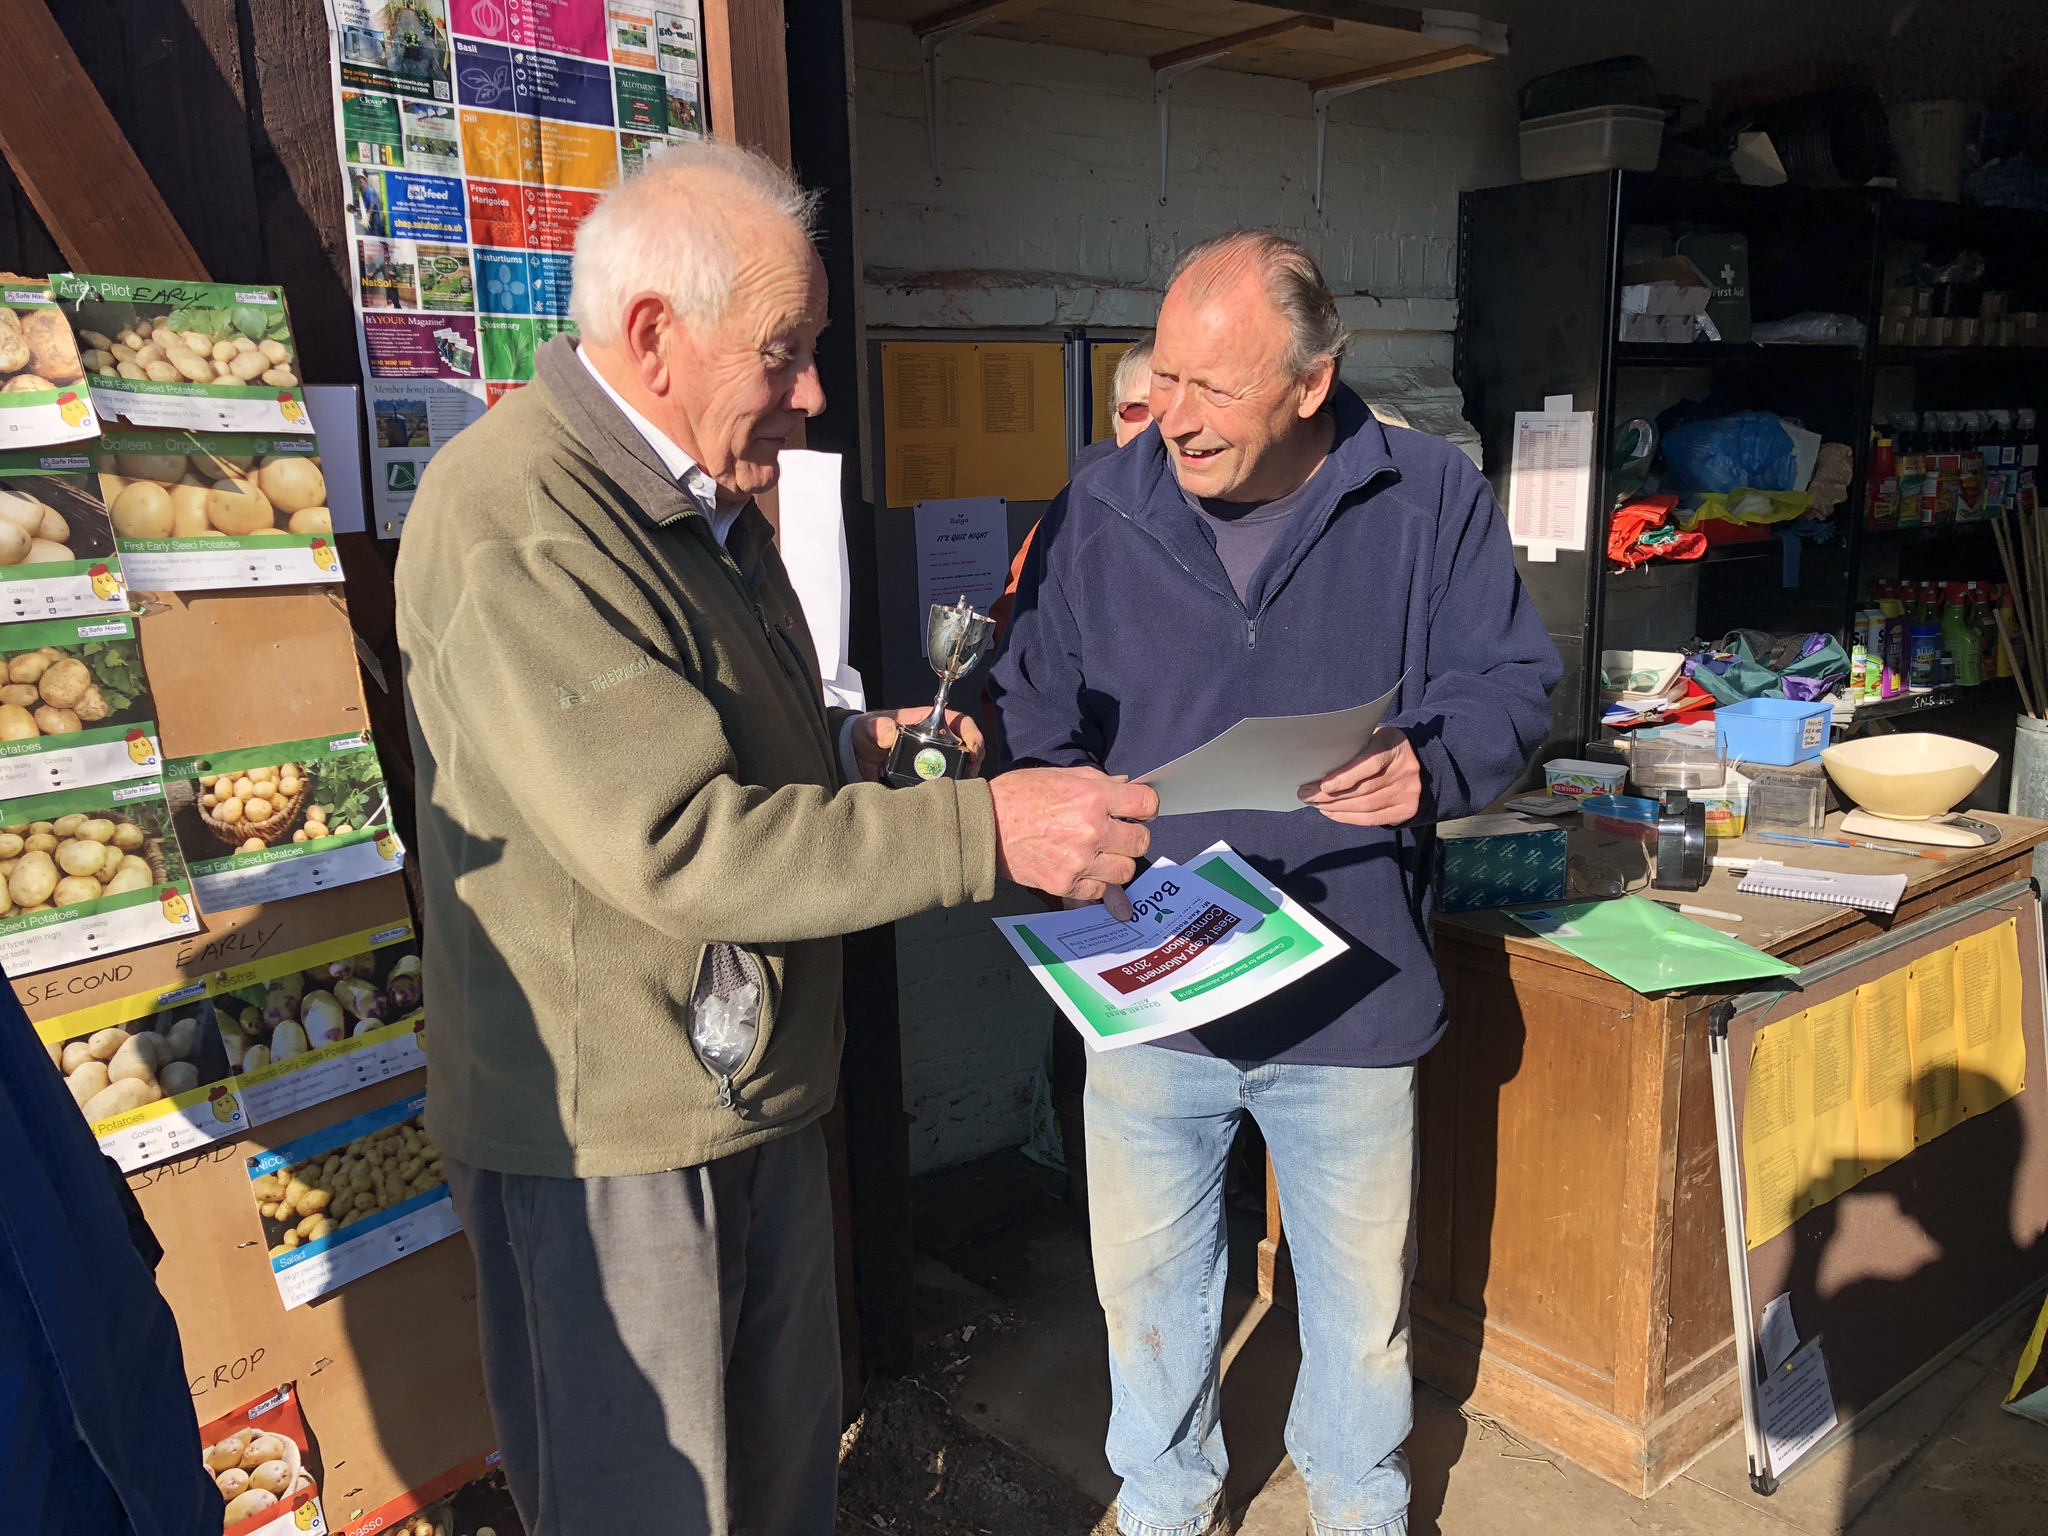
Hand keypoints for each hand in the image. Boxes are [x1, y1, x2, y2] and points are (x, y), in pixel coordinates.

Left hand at [851, 707, 983, 780]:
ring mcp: (932, 763)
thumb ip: (878, 727)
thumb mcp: (869, 726)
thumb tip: (890, 732)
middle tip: (970, 774)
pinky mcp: (925, 781)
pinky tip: (945, 800)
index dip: (972, 733)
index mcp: (927, 723)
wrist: (853, 754)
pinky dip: (949, 792)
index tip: (973, 748)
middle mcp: (935, 742)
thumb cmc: (866, 733)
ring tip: (961, 788)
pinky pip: (943, 786)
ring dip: (965, 778)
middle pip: (967, 748)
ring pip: (959, 768)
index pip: (959, 722)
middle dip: (974, 761)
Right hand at [991, 766, 1156, 902]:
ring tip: (1099, 854)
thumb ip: (1097, 782)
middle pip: (1141, 841)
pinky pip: (1099, 890)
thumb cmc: (1018, 795)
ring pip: (1125, 870)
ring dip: (1117, 862)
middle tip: (1118, 834)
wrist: (983, 825)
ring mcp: (1080, 861)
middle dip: (1133, 836)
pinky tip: (1081, 869)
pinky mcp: (1065, 884)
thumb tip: (1125, 787)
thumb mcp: (1060, 775)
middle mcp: (1091, 830)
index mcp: (1092, 797)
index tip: (1139, 810)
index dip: (1146, 807)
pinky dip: (1095, 882)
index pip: (1147, 804)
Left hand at [1298, 726, 1422, 825]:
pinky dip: (1348, 817)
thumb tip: (1316, 765)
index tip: (1322, 785)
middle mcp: (1405, 770)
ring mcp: (1408, 792)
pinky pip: (1372, 819)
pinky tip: (1331, 812)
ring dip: (1335, 808)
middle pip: (1363, 789)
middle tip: (1306, 795)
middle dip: (1329, 796)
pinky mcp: (1407, 810)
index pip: (1369, 763)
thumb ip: (1352, 748)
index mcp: (1394, 746)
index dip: (1345, 777)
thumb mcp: (1372, 736)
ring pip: (1365, 806)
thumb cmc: (1382, 746)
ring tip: (1315, 804)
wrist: (1418, 758)